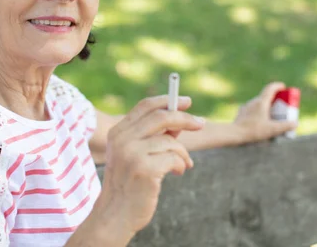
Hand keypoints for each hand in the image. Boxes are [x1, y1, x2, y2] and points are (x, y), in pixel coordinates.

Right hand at [93, 95, 204, 239]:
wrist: (115, 215)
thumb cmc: (129, 184)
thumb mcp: (133, 154)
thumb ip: (152, 136)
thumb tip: (180, 119)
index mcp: (117, 133)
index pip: (145, 106)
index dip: (168, 101)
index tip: (186, 102)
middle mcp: (122, 140)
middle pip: (161, 117)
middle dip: (185, 119)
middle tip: (201, 124)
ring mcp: (132, 154)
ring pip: (171, 141)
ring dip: (183, 153)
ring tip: (182, 165)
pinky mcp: (145, 169)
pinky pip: (175, 158)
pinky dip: (182, 165)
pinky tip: (177, 173)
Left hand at [233, 82, 297, 142]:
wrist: (235, 134)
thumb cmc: (253, 130)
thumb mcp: (272, 129)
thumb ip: (285, 126)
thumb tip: (295, 123)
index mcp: (261, 102)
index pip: (270, 88)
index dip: (278, 86)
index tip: (283, 87)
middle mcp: (253, 101)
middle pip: (266, 96)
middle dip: (275, 99)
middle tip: (282, 106)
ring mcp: (246, 106)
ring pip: (259, 103)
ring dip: (266, 106)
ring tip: (272, 115)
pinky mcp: (242, 113)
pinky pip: (253, 109)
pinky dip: (259, 112)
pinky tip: (260, 121)